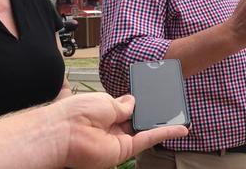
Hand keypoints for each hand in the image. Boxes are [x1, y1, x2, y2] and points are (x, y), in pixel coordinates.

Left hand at [57, 93, 188, 168]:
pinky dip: (166, 133)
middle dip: (151, 112)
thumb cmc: (76, 113)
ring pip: (145, 130)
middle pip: (136, 120)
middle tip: (171, 103)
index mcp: (103, 112)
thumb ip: (123, 104)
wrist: (64, 133)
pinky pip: (148, 139)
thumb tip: (133, 100)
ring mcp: (118, 140)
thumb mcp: (105, 101)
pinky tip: (181, 129)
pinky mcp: (124, 150)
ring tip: (181, 113)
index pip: (125, 108)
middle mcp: (111, 127)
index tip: (153, 95)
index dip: (138, 103)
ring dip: (162, 123)